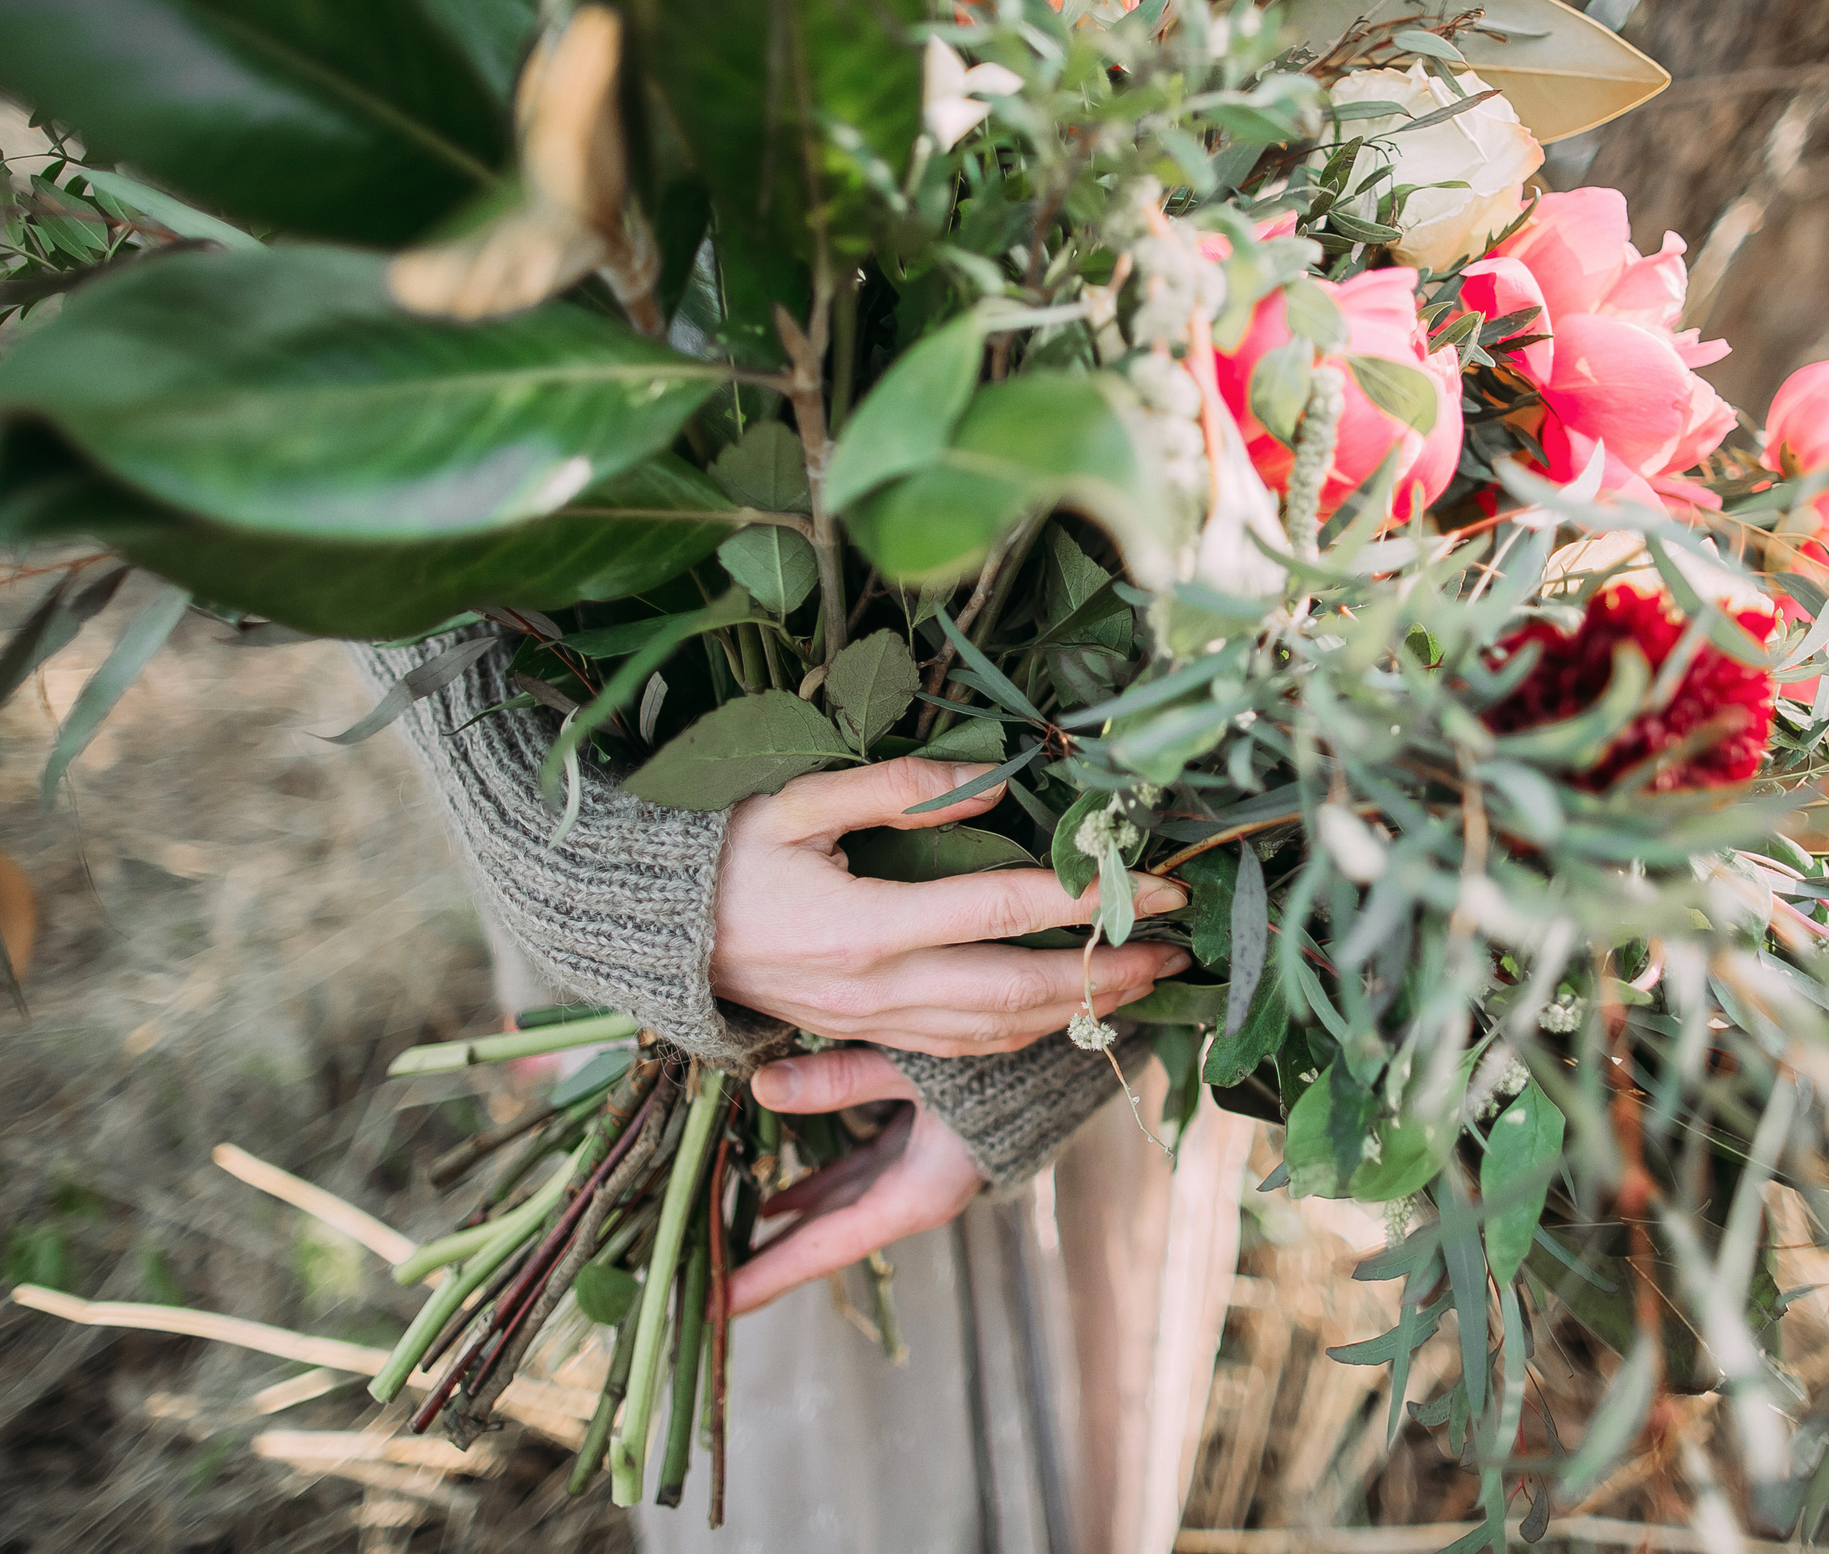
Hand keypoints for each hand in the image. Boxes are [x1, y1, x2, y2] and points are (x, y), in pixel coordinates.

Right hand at [710, 756, 1188, 1056]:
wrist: (654, 934)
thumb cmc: (720, 854)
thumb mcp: (796, 799)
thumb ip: (895, 788)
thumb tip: (993, 782)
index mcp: (863, 929)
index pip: (1001, 911)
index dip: (1084, 896)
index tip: (1154, 882)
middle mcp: (876, 991)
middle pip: (1017, 994)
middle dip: (1104, 974)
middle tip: (1173, 950)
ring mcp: (872, 1024)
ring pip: (997, 1033)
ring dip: (1076, 1011)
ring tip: (1140, 982)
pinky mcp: (866, 1036)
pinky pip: (963, 1046)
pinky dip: (1025, 1032)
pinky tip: (1065, 1009)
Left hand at [726, 1048, 983, 1313]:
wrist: (1079, 1049)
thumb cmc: (1009, 1064)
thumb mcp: (919, 1067)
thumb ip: (842, 1079)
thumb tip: (761, 1085)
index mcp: (919, 1195)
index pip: (825, 1248)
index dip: (767, 1276)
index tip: (716, 1305)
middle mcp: (918, 1196)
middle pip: (829, 1238)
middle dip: (770, 1256)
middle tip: (708, 1277)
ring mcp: (923, 1174)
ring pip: (843, 1206)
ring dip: (793, 1218)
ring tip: (733, 1232)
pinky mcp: (928, 1148)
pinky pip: (862, 1176)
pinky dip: (822, 1185)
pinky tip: (784, 1188)